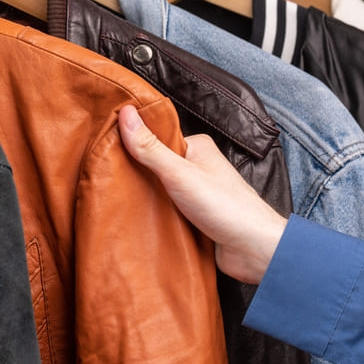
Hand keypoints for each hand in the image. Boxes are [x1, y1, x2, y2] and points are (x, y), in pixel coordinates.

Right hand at [118, 105, 287, 284]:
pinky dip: (156, 216)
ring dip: (146, 200)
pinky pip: (168, 212)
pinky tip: (140, 220)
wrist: (254, 250)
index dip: (133, 146)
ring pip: (160, 191)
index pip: (156, 140)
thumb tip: (126, 114)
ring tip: (122, 203)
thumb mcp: (179, 173)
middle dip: (137, 176)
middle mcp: (198, 167)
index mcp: (197, 147)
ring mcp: (196, 193)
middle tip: (112, 181)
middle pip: (156, 167)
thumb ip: (150, 147)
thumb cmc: (225, 207)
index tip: (109, 153)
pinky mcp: (195, 217)